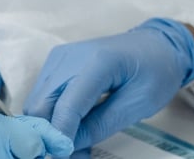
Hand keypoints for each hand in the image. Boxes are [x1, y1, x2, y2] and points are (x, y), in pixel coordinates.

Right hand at [24, 19, 193, 149]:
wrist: (156, 45)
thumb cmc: (155, 72)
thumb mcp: (138, 104)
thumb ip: (100, 125)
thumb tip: (68, 146)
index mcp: (98, 61)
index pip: (66, 106)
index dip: (61, 137)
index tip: (66, 157)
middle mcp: (70, 56)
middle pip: (40, 105)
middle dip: (51, 135)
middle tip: (75, 155)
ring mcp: (60, 57)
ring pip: (37, 104)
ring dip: (51, 128)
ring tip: (78, 144)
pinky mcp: (56, 63)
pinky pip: (43, 96)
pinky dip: (53, 116)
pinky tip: (74, 128)